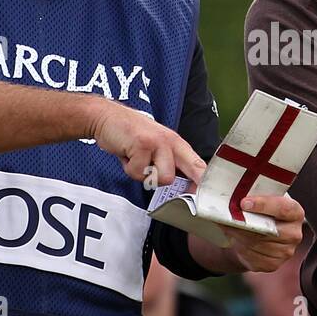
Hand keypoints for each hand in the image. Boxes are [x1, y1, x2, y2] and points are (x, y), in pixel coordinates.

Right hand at [90, 100, 205, 185]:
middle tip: (146, 167)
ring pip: (159, 178)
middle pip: (174, 178)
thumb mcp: (155, 146)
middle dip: (157, 179)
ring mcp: (157, 142)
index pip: (198, 166)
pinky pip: (139, 173)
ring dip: (142, 174)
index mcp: (177, 144)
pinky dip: (129, 169)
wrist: (107, 117)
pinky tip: (127, 154)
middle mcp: (171, 142)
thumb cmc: (131, 135)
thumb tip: (180, 186)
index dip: (204, 183)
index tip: (209, 198)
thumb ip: (168, 163)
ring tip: (136, 159)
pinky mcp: (142, 145)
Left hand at [224, 194, 305, 272]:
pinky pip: (253, 257)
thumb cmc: (261, 214)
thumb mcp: (261, 201)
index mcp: (295, 213)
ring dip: (240, 235)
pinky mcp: (273, 265)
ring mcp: (286, 252)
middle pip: (270, 230)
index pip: (283, 208)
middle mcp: (294, 234)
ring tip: (229, 226)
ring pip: (258, 244)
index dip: (263, 205)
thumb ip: (254, 198)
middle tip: (230, 217)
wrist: (259, 236)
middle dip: (247, 223)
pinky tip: (235, 240)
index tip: (244, 203)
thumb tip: (234, 199)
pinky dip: (241, 248)